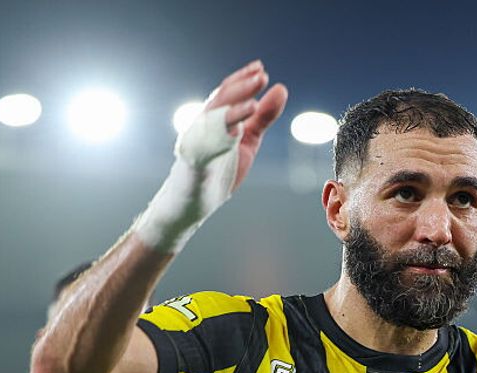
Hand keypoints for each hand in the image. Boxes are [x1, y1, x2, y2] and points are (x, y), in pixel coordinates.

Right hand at [200, 60, 288, 191]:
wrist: (196, 201)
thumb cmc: (220, 168)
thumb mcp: (248, 139)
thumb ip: (263, 116)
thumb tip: (281, 88)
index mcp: (216, 117)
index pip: (228, 92)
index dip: (242, 79)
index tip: (259, 67)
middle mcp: (204, 124)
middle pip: (222, 99)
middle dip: (241, 87)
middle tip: (261, 75)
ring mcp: (198, 140)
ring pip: (214, 116)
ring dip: (232, 107)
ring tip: (254, 101)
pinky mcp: (195, 159)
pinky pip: (207, 143)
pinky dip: (221, 134)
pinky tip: (238, 128)